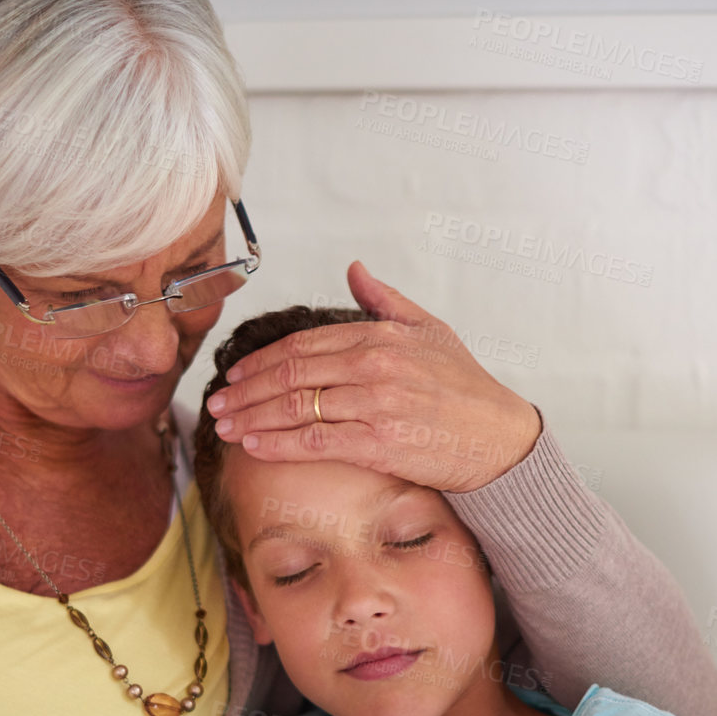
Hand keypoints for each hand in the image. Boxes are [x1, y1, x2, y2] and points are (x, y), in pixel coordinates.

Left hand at [204, 260, 543, 493]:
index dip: (261, 360)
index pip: (303, 346)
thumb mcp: (430, 330)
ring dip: (252, 417)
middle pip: (290, 375)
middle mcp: (374, 366)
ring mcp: (375, 405)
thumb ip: (385, 300)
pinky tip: (254, 446)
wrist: (500, 437)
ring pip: (296, 408)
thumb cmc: (466, 387)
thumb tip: (353, 269)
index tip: (235, 373)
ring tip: (225, 425)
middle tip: (216, 401)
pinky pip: (315, 443)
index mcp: (379, 336)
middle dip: (245, 389)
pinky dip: (278, 444)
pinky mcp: (379, 443)